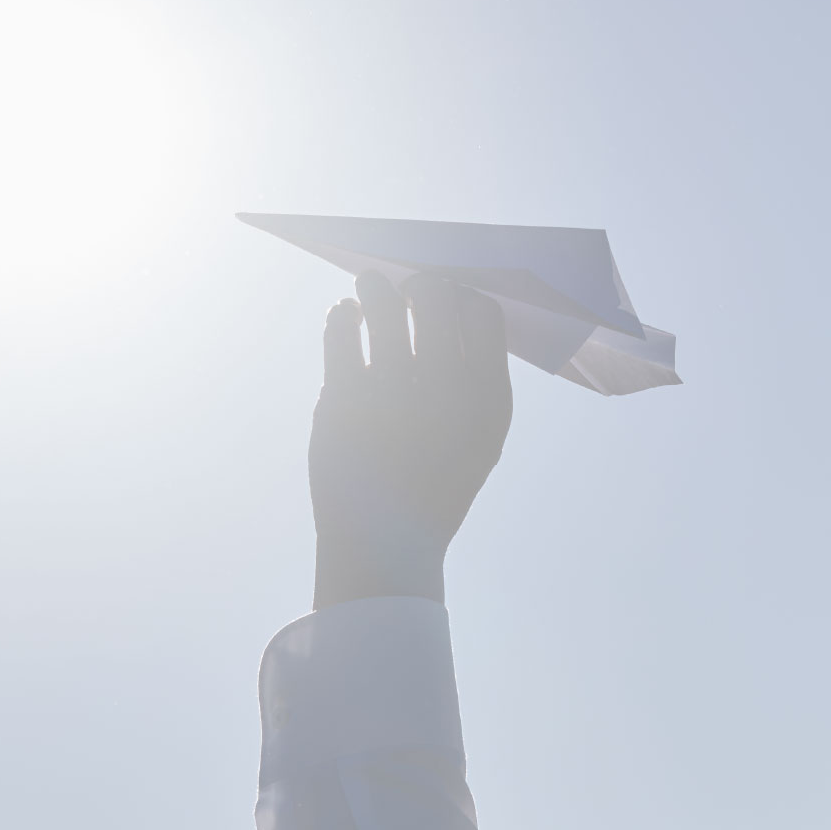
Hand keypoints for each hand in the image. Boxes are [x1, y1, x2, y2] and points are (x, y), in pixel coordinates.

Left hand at [309, 271, 512, 609]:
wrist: (385, 545)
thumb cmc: (436, 484)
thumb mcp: (482, 440)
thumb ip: (479, 380)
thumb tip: (455, 307)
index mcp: (489, 399)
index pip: (484, 312)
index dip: (463, 296)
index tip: (446, 303)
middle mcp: (446, 389)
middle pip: (436, 295)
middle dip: (420, 284)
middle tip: (406, 292)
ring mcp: (393, 391)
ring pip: (382, 299)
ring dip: (374, 286)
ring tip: (369, 291)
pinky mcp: (343, 398)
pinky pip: (341, 326)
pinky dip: (342, 313)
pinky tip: (345, 318)